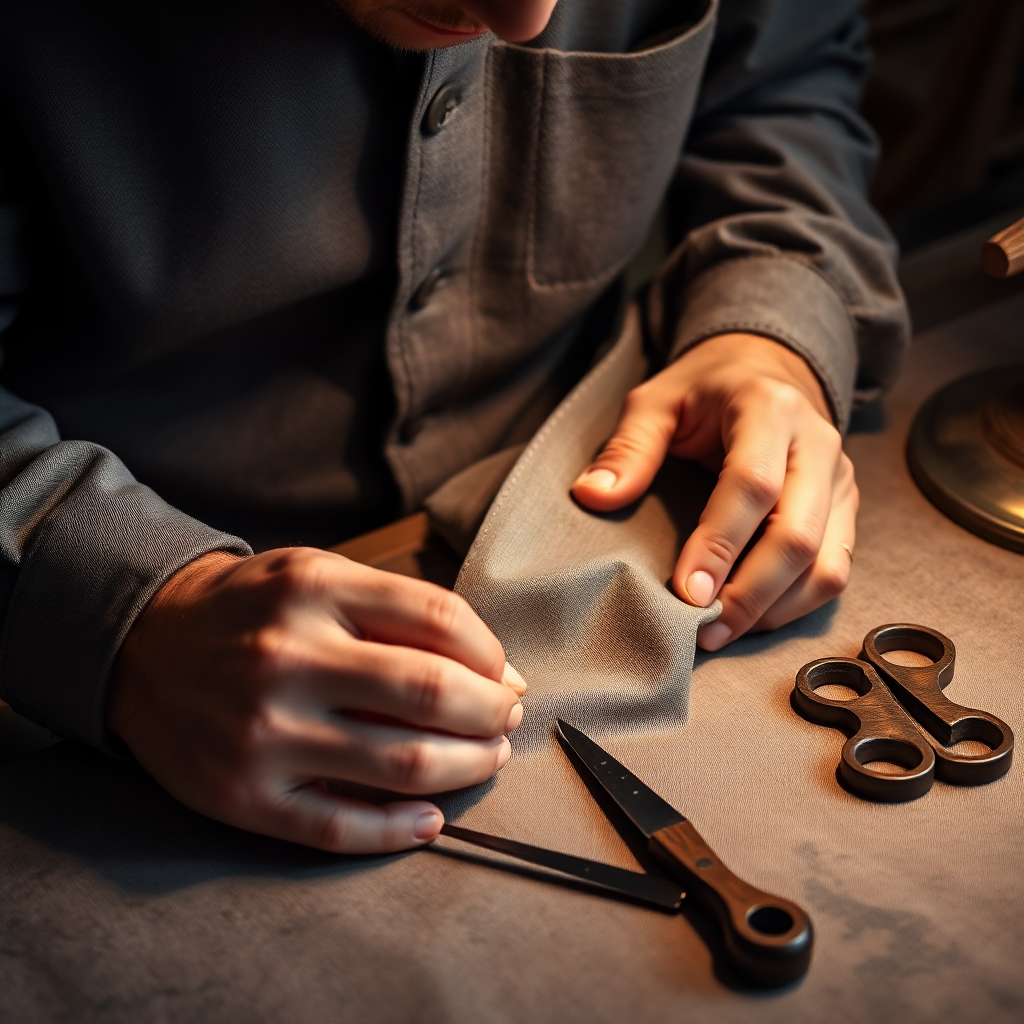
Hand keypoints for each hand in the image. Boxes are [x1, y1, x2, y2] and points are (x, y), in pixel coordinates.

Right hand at [108, 548, 525, 852]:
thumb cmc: (250, 609)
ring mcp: (262, 733)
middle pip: (430, 692)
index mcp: (313, 590)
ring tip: (486, 757)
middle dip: (491, 712)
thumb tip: (494, 670)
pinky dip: (400, 830)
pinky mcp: (242, 795)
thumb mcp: (316, 574)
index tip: (503, 673)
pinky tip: (432, 818)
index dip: (490, 653)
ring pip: (401, 764)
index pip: (439, 620)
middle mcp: (286, 658)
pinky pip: (338, 827)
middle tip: (506, 718)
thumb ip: (400, 609)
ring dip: (466, 767)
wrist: (142, 643)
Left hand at [571, 333, 856, 649]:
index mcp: (768, 409)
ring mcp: (839, 480)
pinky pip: (835, 570)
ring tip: (722, 632)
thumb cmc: (704, 391)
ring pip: (824, 563)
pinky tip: (753, 618)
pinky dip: (795, 605)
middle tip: (703, 629)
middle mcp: (817, 444)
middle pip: (796, 534)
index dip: (720, 544)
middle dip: (749, 593)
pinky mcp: (845, 509)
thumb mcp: (657, 401)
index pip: (752, 485)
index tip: (687, 593)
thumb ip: (628, 447)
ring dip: (774, 609)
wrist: (766, 373)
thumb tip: (592, 496)